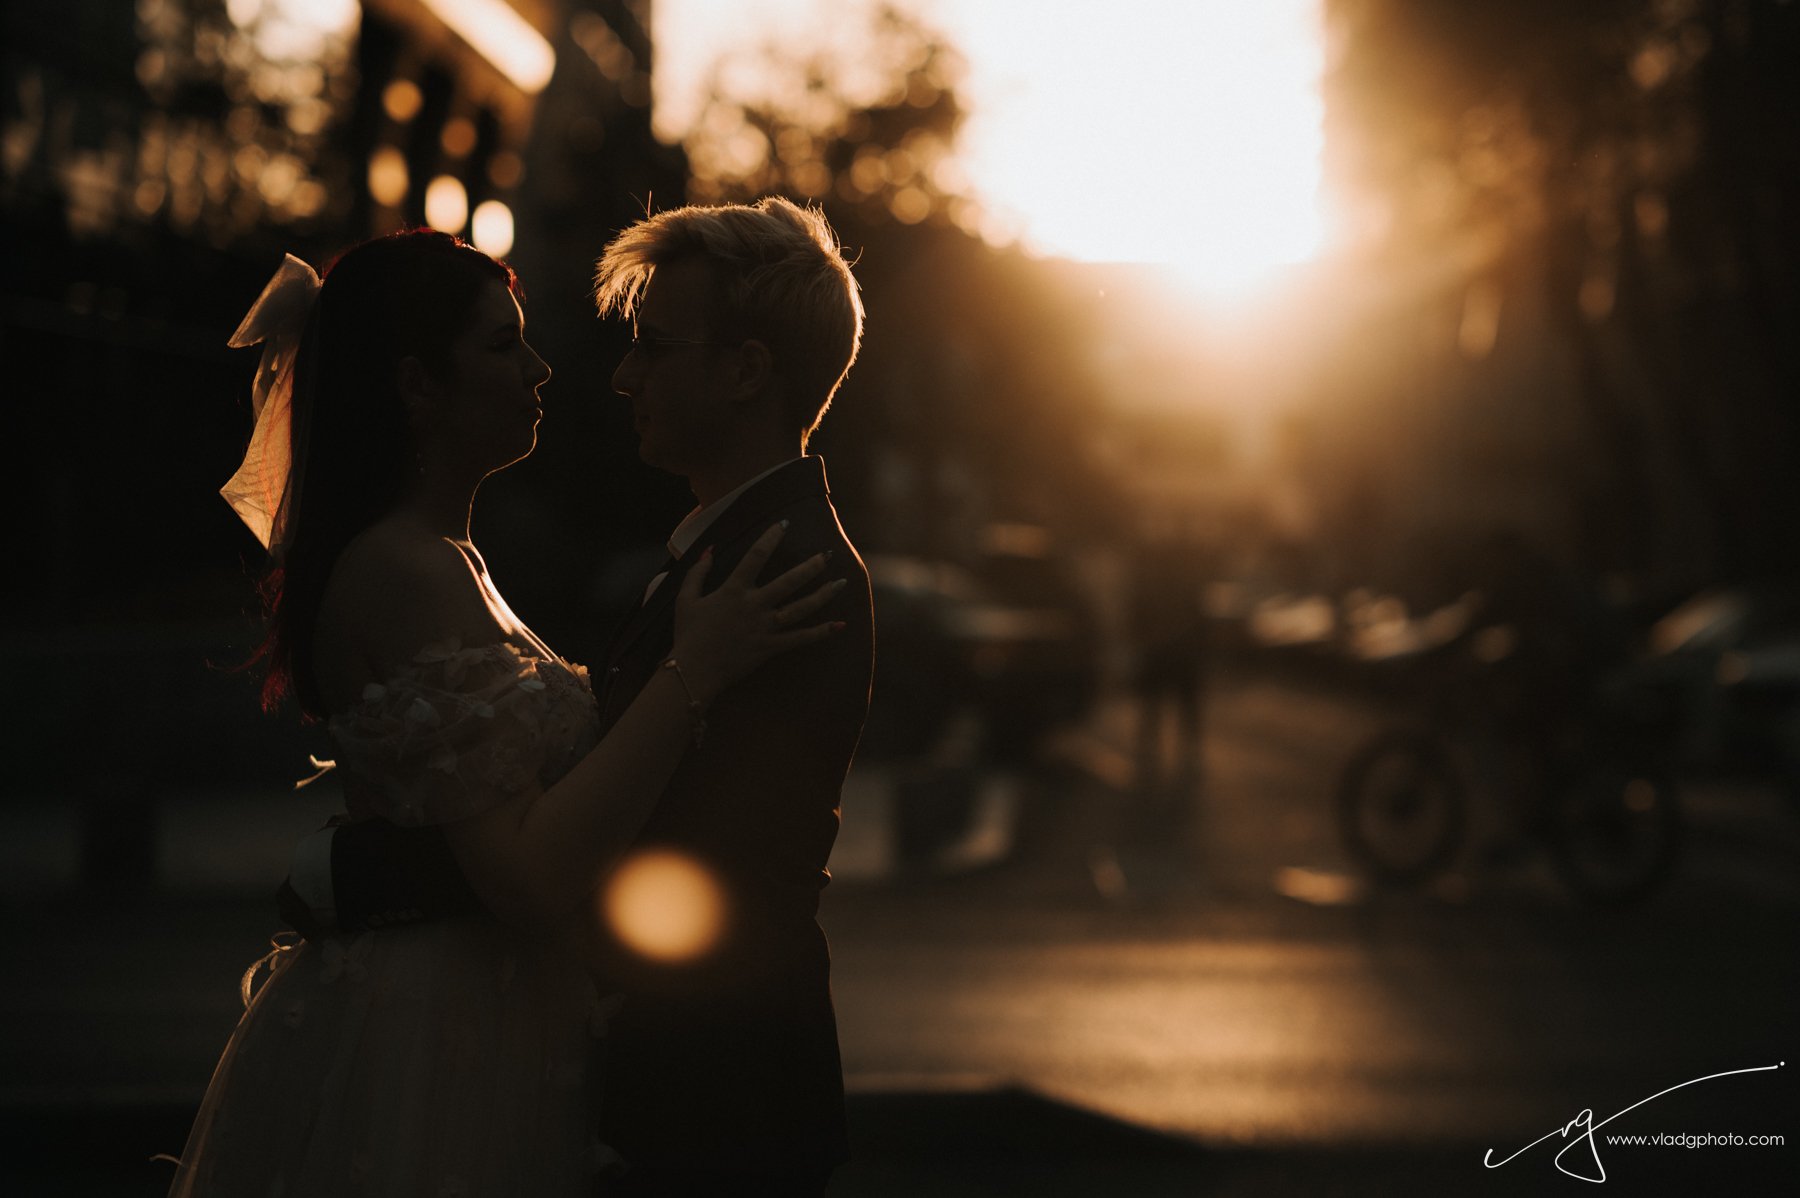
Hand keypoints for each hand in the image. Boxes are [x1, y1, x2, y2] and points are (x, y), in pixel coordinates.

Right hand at [670, 523, 846, 703]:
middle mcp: (754, 605)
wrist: (693, 670)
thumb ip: (698, 572)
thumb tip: (710, 549)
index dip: (771, 537)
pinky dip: (821, 632)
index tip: (785, 523)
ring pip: (801, 608)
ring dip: (823, 595)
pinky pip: (801, 639)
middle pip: (789, 581)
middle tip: (829, 554)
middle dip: (811, 566)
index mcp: (734, 589)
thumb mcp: (686, 598)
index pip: (756, 555)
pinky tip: (841, 625)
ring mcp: (765, 626)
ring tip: (842, 582)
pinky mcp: (770, 647)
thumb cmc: (687, 634)